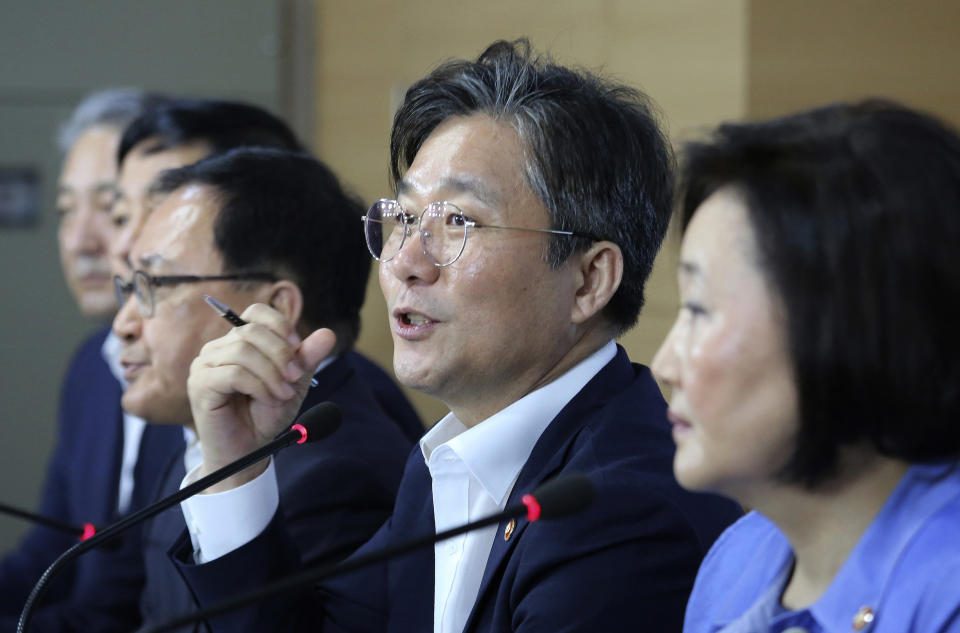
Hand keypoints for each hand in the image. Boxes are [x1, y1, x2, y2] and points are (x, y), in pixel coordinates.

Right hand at [187, 303, 336, 490]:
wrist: (248, 449)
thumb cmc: (266, 414)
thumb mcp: (294, 383)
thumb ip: (307, 358)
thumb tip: (328, 334)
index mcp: (239, 341)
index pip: (257, 313)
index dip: (280, 325)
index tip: (298, 347)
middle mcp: (218, 348)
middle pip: (252, 331)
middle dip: (281, 353)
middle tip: (296, 377)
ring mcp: (205, 365)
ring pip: (243, 351)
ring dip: (271, 373)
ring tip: (284, 394)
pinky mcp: (200, 384)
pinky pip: (233, 374)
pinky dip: (258, 385)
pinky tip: (269, 398)